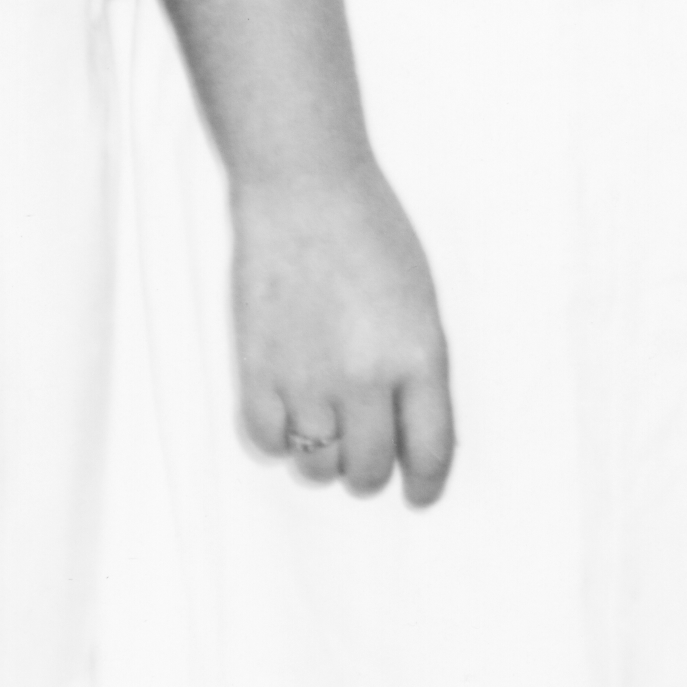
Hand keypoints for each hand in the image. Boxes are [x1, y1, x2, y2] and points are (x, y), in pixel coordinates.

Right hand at [227, 152, 456, 504]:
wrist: (305, 190)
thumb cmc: (374, 234)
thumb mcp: (422, 302)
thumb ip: (419, 368)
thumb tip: (411, 431)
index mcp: (419, 357)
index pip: (429, 451)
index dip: (426, 485)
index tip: (420, 495)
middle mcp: (364, 379)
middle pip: (368, 470)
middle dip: (372, 471)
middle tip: (368, 455)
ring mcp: (306, 380)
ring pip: (316, 466)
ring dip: (324, 458)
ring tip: (326, 428)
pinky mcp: (256, 373)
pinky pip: (268, 443)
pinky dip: (279, 441)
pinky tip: (289, 414)